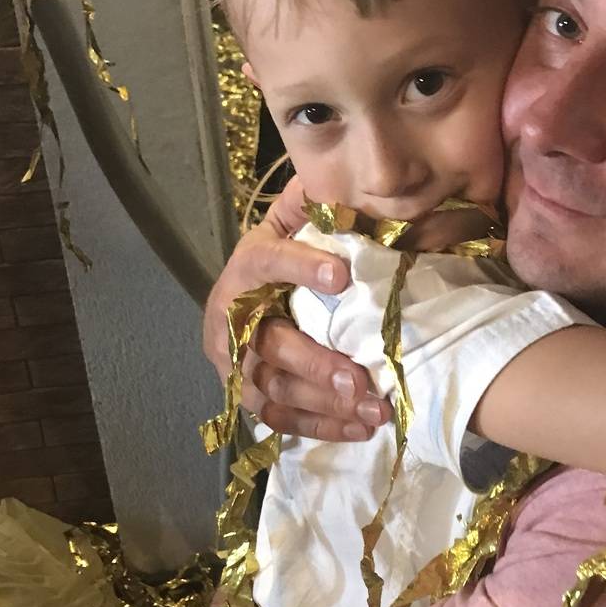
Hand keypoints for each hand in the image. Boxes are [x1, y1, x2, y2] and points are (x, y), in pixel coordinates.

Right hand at [203, 178, 389, 440]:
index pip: (267, 262)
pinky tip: (361, 429)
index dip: (299, 268)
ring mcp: (235, 364)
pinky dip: (321, 427)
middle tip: (362, 378)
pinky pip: (281, 420)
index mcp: (247, 266)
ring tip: (374, 409)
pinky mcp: (249, 397)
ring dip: (325, 404)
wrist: (254, 293)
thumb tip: (346, 177)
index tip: (342, 276)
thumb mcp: (299, 219)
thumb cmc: (293, 254)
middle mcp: (231, 318)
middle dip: (317, 364)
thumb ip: (318, 202)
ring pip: (274, 390)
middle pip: (268, 345)